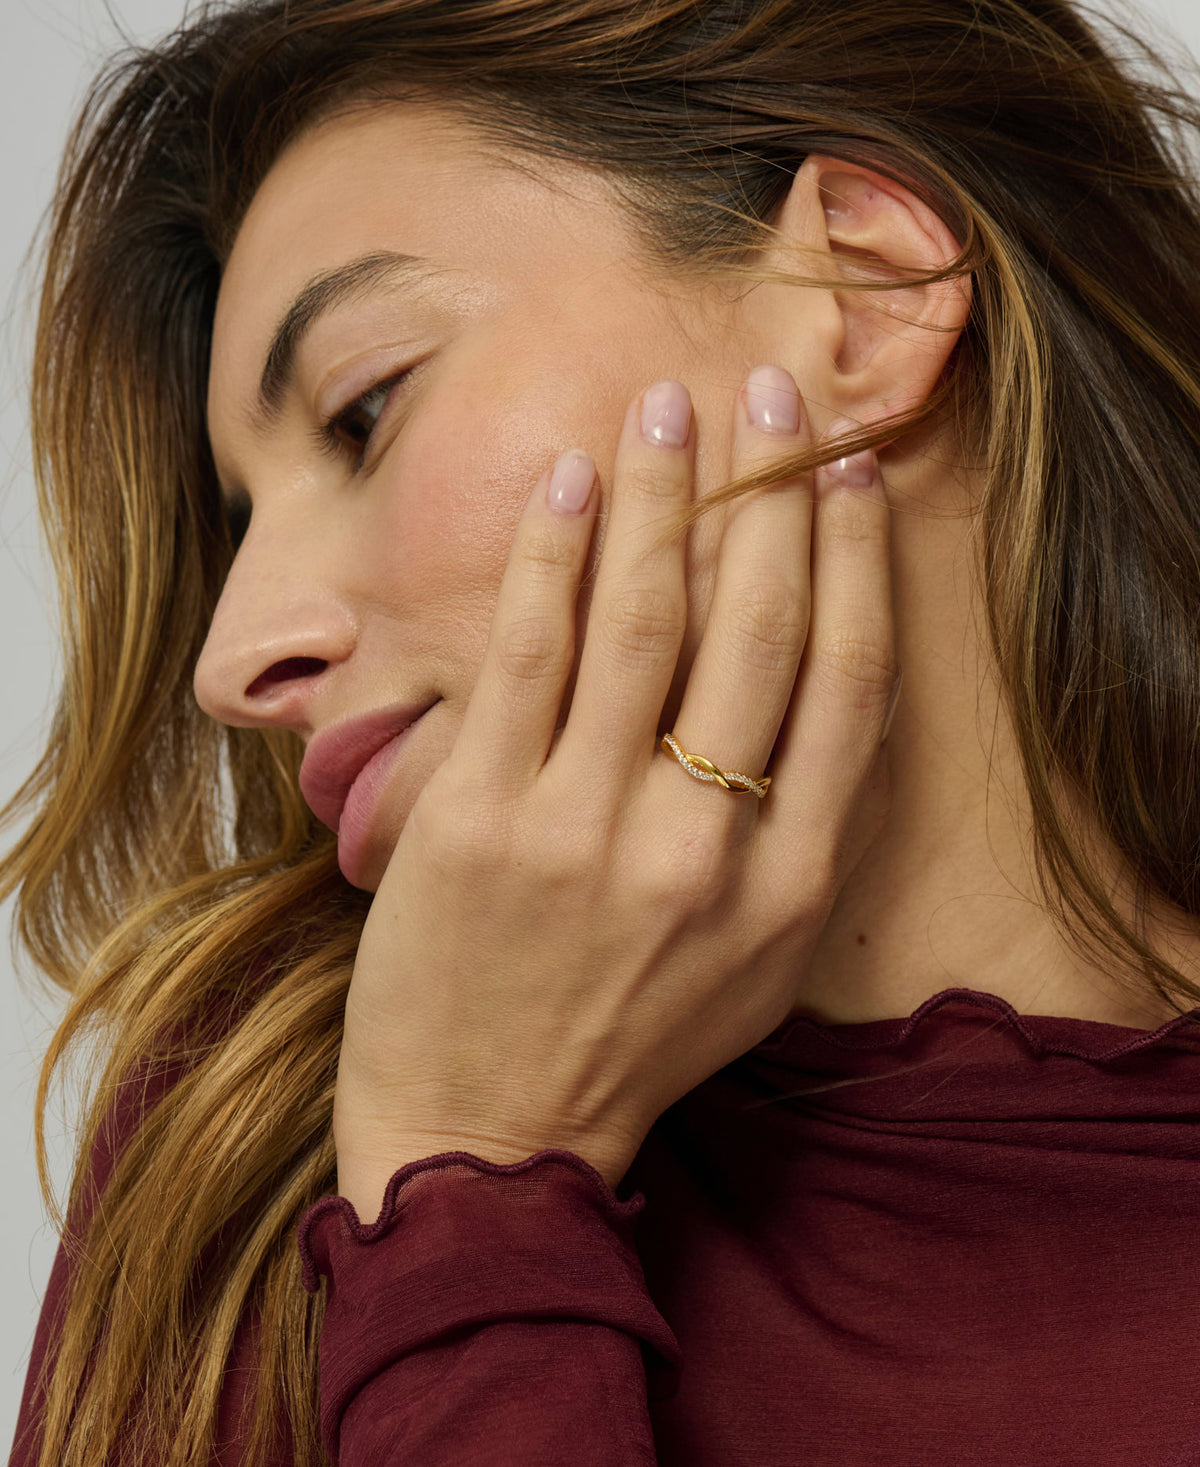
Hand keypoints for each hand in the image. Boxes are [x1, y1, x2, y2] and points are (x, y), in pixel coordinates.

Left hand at [333, 368, 897, 1215]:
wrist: (489, 1131)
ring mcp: (590, 829)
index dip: (854, 561)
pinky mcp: (486, 818)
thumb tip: (815, 678)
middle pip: (759, 630)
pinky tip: (572, 483)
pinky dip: (554, 558)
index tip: (848, 471)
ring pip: (645, 621)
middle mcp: (706, 849)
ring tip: (667, 408)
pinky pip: (530, 656)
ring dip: (663, 495)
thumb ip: (798, 836)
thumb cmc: (630, 1039)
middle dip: (769, 495)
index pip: (846, 685)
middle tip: (770, 393)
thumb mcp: (755, 965)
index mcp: (792, 884)